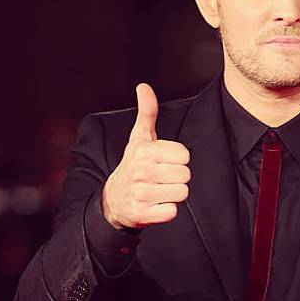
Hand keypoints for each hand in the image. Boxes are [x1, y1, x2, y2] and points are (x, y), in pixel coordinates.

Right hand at [102, 83, 190, 229]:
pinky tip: (156, 204)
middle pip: (185, 175)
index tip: (164, 162)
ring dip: (173, 194)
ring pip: (182, 193)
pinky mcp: (142, 214)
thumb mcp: (139, 138)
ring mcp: (141, 194)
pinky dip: (167, 210)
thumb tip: (144, 87)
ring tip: (159, 190)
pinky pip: (172, 212)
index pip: (185, 155)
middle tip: (161, 177)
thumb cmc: (133, 165)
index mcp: (144, 151)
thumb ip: (147, 113)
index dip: (178, 159)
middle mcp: (141, 171)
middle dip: (177, 177)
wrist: (114, 199)